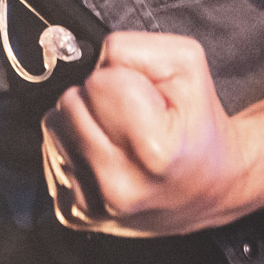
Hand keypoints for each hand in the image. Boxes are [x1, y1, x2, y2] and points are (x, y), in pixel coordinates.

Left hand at [41, 32, 249, 236]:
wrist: (213, 186)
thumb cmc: (199, 124)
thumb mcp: (186, 65)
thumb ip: (133, 49)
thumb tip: (93, 62)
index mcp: (154, 152)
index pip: (98, 83)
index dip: (121, 79)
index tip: (147, 99)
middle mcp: (120, 187)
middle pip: (69, 104)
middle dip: (97, 99)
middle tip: (130, 116)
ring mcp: (94, 207)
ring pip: (54, 127)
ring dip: (81, 122)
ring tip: (119, 136)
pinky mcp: (76, 215)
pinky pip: (50, 155)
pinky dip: (74, 149)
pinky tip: (106, 156)